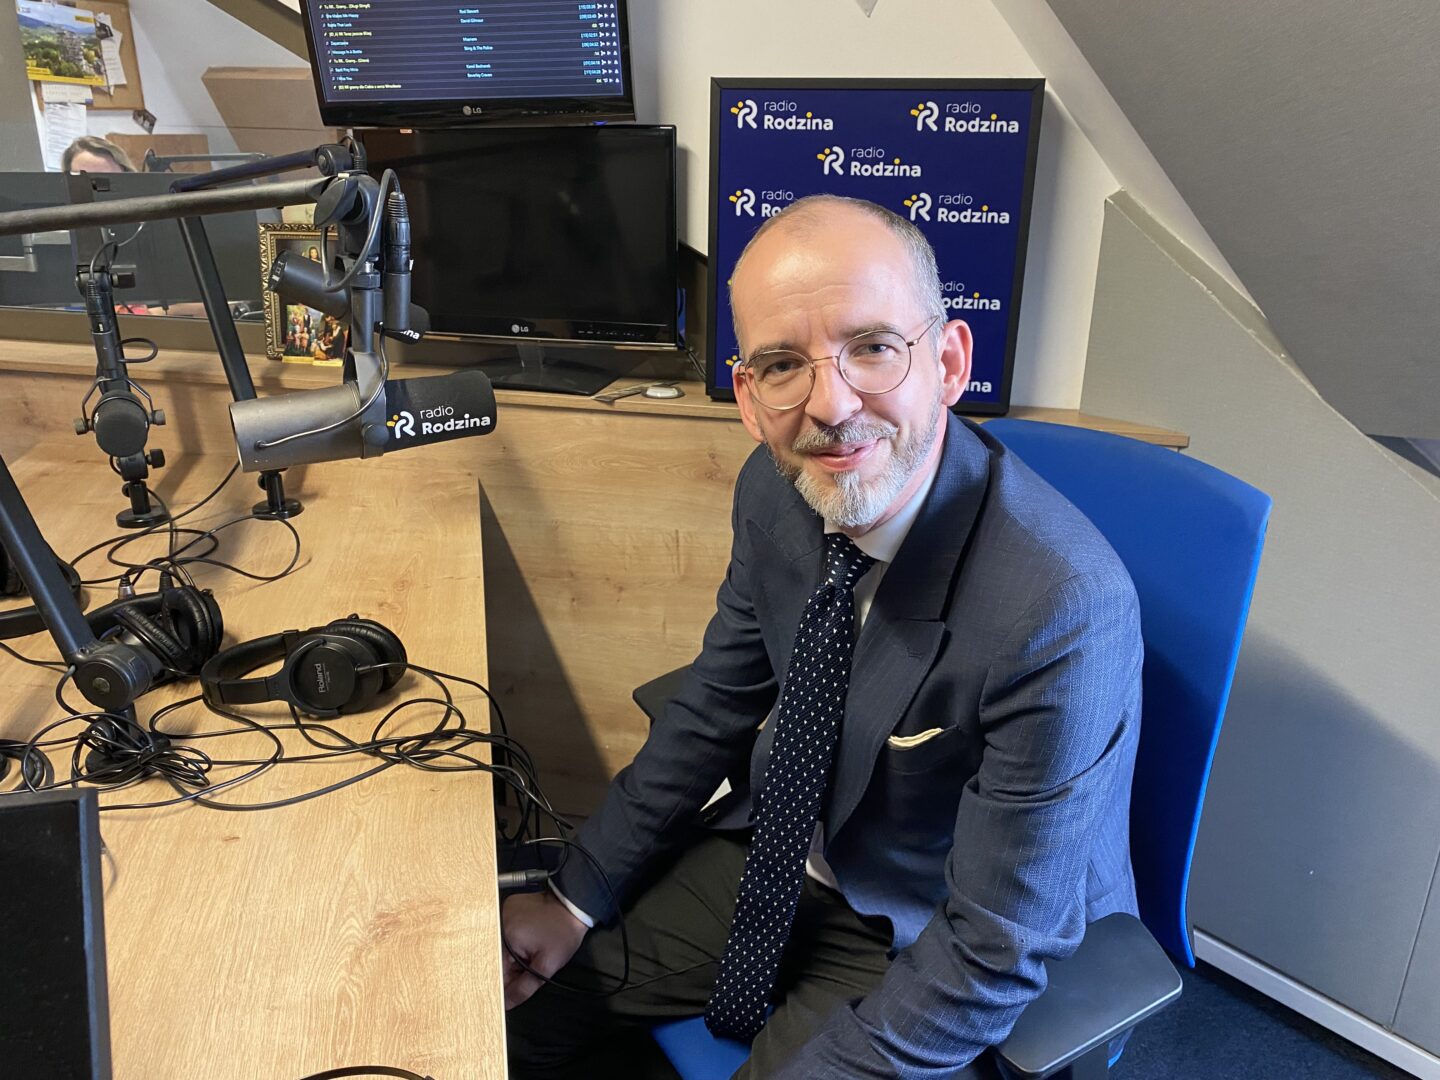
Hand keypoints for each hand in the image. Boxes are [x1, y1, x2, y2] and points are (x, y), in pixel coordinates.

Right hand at [502, 888, 587, 1009]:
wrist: (574, 905)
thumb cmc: (563, 931)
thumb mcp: (547, 965)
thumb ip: (524, 988)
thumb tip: (507, 1004)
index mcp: (504, 937)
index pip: (494, 972)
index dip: (502, 987)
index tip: (508, 996)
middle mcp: (498, 923)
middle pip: (494, 962)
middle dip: (509, 973)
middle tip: (528, 970)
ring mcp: (502, 914)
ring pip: (498, 950)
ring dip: (511, 959)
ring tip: (532, 952)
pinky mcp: (507, 910)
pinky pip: (503, 936)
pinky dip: (512, 946)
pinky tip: (528, 943)